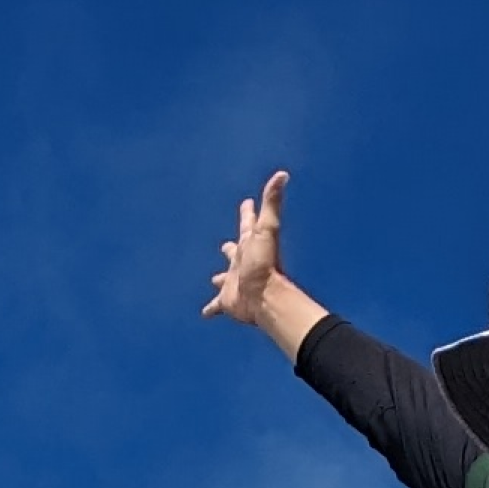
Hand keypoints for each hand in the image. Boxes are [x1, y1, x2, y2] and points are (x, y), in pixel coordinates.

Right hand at [206, 169, 291, 327]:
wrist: (263, 296)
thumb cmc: (265, 263)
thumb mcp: (267, 228)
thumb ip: (272, 201)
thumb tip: (282, 174)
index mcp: (249, 244)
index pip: (248, 224)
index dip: (247, 213)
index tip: (247, 202)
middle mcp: (241, 262)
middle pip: (234, 252)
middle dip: (230, 248)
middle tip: (225, 245)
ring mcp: (233, 281)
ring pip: (223, 279)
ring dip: (219, 279)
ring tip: (214, 279)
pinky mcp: (227, 300)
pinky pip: (216, 305)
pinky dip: (211, 308)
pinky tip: (205, 313)